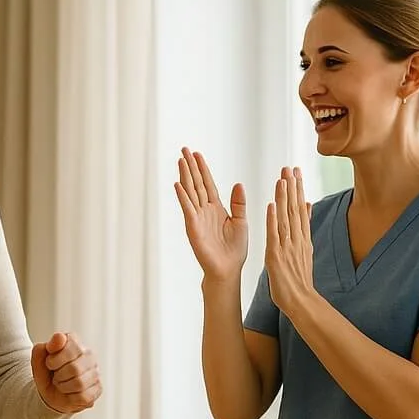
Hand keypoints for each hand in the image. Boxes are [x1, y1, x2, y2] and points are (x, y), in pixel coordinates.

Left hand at [31, 332, 101, 413]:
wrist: (50, 392)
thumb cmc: (46, 373)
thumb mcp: (37, 361)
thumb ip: (43, 348)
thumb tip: (59, 338)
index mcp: (73, 342)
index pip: (67, 349)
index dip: (53, 360)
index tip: (49, 364)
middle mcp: (88, 354)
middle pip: (74, 368)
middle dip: (58, 376)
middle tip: (55, 376)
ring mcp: (95, 372)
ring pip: (79, 383)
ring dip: (64, 387)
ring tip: (61, 384)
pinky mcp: (98, 388)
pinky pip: (83, 396)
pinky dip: (71, 397)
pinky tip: (69, 392)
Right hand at [175, 147, 247, 281]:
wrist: (228, 269)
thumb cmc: (234, 250)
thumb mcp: (241, 222)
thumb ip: (238, 203)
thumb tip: (239, 183)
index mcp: (216, 208)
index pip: (208, 183)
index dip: (203, 169)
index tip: (197, 154)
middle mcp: (204, 210)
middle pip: (196, 183)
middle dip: (191, 166)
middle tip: (184, 149)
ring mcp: (197, 218)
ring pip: (191, 192)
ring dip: (185, 176)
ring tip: (180, 160)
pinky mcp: (193, 227)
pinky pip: (188, 208)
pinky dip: (183, 196)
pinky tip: (178, 184)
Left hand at [266, 167, 316, 317]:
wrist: (301, 300)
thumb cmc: (300, 279)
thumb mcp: (305, 249)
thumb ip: (305, 227)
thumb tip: (308, 205)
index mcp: (303, 237)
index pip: (301, 208)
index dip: (298, 189)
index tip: (296, 172)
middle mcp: (296, 239)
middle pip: (295, 208)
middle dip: (292, 187)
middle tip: (289, 167)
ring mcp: (287, 247)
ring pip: (285, 218)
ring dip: (283, 198)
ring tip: (282, 179)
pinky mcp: (276, 256)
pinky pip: (274, 235)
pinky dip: (273, 220)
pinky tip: (272, 205)